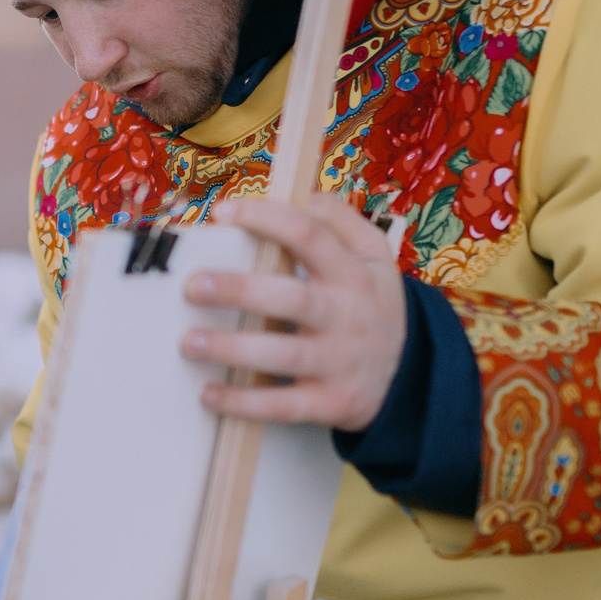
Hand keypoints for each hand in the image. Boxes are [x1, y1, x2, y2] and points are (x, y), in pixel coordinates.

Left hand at [179, 194, 405, 429]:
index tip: (221, 212)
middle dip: (238, 290)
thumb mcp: (374, 258)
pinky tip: (209, 394)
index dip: (265, 219)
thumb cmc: (372, 306)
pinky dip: (243, 403)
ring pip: (283, 354)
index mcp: (353, 273)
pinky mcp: (330, 403)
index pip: (310, 235)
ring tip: (188, 342)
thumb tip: (302, 194)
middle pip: (291, 298)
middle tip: (192, 286)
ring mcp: (339, 362)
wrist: (412, 376)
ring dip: (232, 349)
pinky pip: (282, 405)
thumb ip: (340, 221)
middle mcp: (347, 315)